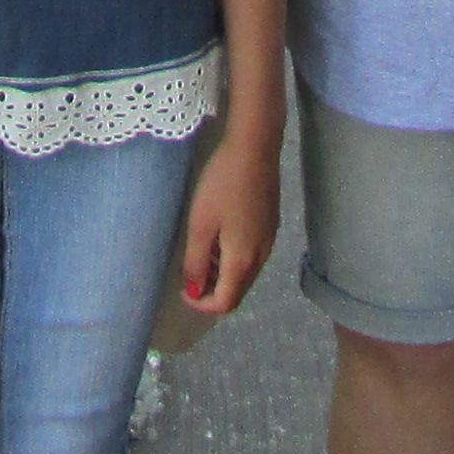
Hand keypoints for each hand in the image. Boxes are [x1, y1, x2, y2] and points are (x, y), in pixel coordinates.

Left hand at [174, 128, 280, 314]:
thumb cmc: (222, 185)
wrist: (255, 148)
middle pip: (238, 292)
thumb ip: (196, 262)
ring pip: (246, 275)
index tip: (182, 289)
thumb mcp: (200, 224)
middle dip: (212, 291)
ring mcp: (269, 241)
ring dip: (223, 275)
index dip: (201, 304)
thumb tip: (194, 291)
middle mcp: (261, 258)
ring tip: (201, 253)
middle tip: (190, 273)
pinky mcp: (271, 226)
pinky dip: (234, 259)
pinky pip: (252, 257)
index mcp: (242, 261)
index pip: (225, 303)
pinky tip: (220, 236)